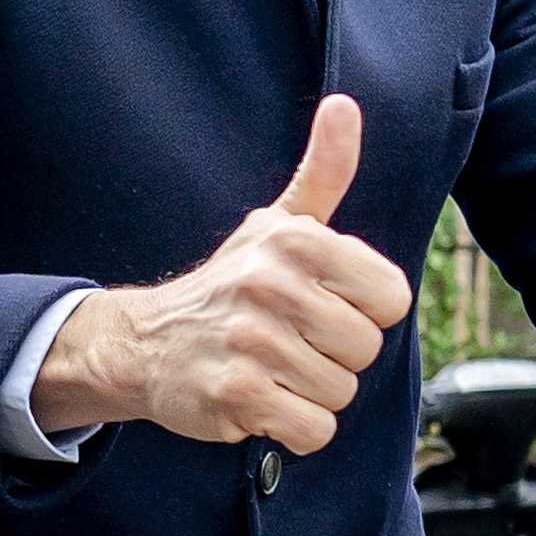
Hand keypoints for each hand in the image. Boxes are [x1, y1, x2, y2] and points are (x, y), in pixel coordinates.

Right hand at [29, 96, 408, 451]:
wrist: (144, 343)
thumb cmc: (229, 286)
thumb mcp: (277, 223)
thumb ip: (322, 172)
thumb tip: (346, 106)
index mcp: (295, 241)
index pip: (390, 298)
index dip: (362, 311)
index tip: (322, 306)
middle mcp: (271, 285)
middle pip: (366, 349)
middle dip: (335, 357)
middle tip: (290, 343)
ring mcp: (252, 342)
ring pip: (340, 392)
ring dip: (312, 393)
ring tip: (272, 370)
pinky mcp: (236, 396)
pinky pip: (313, 429)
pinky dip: (294, 428)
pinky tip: (262, 402)